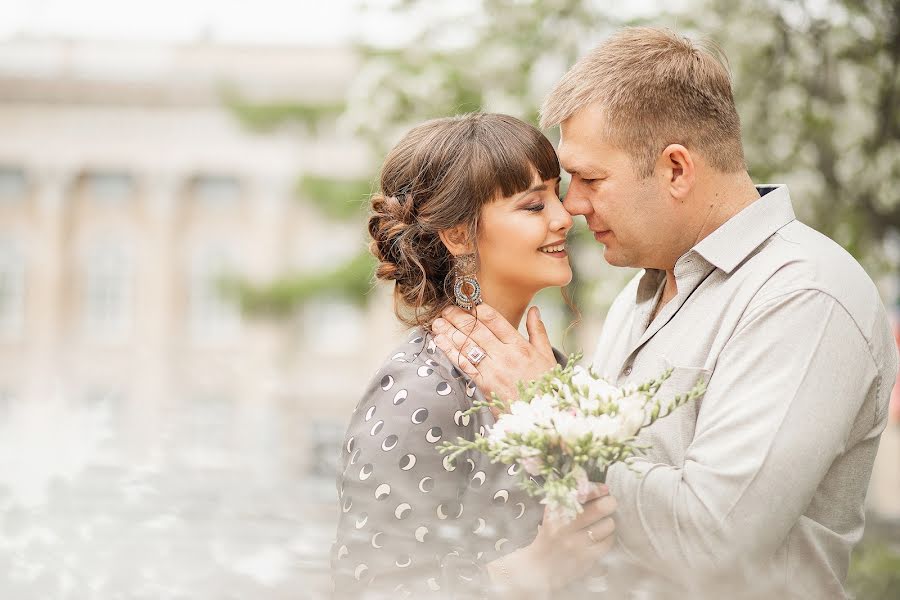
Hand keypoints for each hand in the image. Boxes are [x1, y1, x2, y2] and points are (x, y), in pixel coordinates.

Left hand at [431, 303, 556, 402]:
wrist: (541, 416)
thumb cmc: (545, 385)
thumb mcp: (547, 356)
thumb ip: (538, 331)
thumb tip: (534, 310)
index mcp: (520, 346)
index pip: (496, 321)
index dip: (480, 310)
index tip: (469, 303)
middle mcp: (505, 356)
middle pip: (477, 331)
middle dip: (459, 318)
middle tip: (446, 309)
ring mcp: (492, 370)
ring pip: (467, 346)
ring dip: (449, 332)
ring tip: (438, 322)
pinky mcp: (483, 384)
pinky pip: (464, 364)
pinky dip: (450, 351)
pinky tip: (440, 341)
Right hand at [487, 484, 616, 596]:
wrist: (540, 567)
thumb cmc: (549, 536)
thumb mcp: (552, 514)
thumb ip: (567, 499)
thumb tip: (595, 486)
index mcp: (555, 511)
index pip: (580, 494)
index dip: (596, 489)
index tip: (605, 489)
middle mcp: (565, 526)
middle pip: (599, 508)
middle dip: (609, 503)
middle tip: (610, 503)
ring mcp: (576, 543)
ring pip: (607, 525)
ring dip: (609, 522)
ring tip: (603, 523)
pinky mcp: (586, 558)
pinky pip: (608, 542)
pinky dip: (608, 538)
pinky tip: (600, 538)